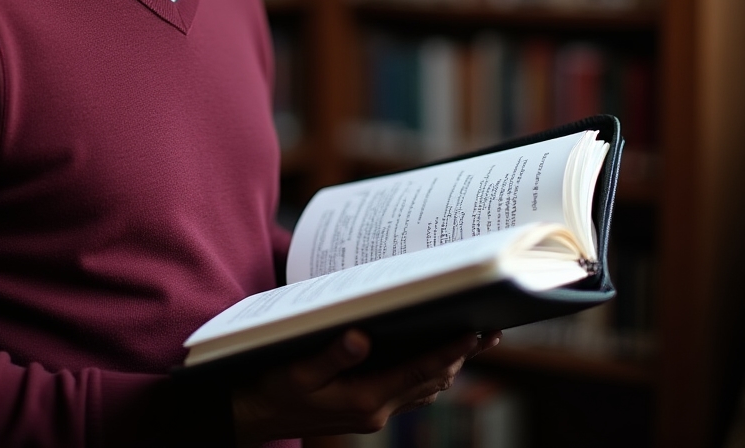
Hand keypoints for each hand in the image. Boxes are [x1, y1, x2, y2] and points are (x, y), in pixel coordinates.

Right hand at [231, 328, 500, 445]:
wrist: (256, 415)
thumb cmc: (274, 389)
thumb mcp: (297, 372)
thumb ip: (331, 356)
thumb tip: (360, 337)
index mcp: (366, 399)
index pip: (420, 373)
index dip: (451, 352)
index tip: (475, 332)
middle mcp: (378, 409)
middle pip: (433, 380)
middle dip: (461, 355)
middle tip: (489, 329)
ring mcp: (375, 411)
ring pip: (426, 388)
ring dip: (451, 364)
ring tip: (475, 339)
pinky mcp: (367, 407)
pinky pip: (410, 390)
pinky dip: (429, 372)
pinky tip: (435, 355)